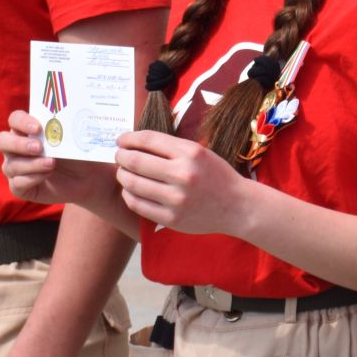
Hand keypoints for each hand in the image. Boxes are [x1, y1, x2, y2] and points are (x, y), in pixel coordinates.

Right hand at [0, 110, 113, 205]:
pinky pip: (17, 183)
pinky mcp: (19, 187)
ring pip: (11, 165)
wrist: (86, 177)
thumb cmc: (75, 152)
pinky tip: (47, 174)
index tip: (38, 128)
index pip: (15, 119)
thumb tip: (63, 121)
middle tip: (38, 148)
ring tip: (51, 164)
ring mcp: (15, 167)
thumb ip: (63, 129)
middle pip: (1, 141)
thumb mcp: (71, 139)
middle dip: (18, 144)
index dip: (22, 122)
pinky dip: (32, 179)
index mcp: (25, 130)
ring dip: (32, 164)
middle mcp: (15, 148)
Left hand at [113, 129, 251, 236]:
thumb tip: (136, 143)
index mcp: (190, 153)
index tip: (121, 140)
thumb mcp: (200, 153)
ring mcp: (176, 199)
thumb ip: (171, 148)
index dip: (129, 138)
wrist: (237, 206)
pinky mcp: (171, 218)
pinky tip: (130, 190)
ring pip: (133, 184)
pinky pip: (138, 204)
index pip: (149, 140)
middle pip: (136, 161)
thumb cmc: (216, 175)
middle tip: (118, 156)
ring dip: (122, 176)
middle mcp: (183, 175)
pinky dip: (129, 195)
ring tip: (123, 173)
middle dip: (121, 156)